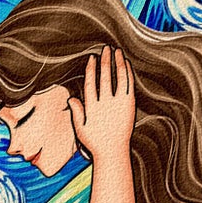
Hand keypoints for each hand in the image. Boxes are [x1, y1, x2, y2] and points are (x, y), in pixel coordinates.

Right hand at [68, 45, 134, 163]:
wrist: (113, 152)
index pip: (91, 83)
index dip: (91, 69)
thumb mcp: (80, 128)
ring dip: (118, 64)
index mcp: (92, 107)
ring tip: (117, 52)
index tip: (92, 58)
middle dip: (105, 62)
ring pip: (119, 78)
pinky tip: (127, 65)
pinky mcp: (129, 106)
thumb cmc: (96, 142)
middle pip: (105, 77)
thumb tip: (71, 97)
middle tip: (105, 49)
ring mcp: (119, 104)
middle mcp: (105, 103)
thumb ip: (76, 111)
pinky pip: (129, 86)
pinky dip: (128, 74)